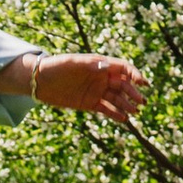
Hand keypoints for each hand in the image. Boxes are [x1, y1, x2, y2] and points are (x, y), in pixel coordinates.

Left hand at [24, 52, 144, 122]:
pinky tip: (124, 119)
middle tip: (141, 102)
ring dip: (127, 105)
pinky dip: (115, 114)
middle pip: (123, 85)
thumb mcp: (71, 63)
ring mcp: (96, 91)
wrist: (39, 81)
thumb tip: (106, 66)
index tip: (143, 82)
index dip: (135, 74)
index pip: (123, 68)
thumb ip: (89, 65)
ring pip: (117, 98)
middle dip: (133, 93)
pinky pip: (106, 109)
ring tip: (135, 112)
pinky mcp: (90, 103)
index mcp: (100, 64)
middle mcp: (101, 78)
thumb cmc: (55, 67)